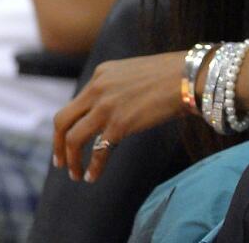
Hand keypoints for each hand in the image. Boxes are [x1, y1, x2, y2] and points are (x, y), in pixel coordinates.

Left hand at [52, 51, 185, 183]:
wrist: (190, 76)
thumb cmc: (172, 74)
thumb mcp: (134, 73)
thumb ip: (117, 87)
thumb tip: (112, 109)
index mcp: (101, 74)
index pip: (75, 103)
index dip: (70, 125)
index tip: (69, 140)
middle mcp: (97, 89)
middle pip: (62, 121)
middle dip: (57, 144)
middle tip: (60, 161)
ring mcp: (106, 107)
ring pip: (73, 139)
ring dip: (71, 160)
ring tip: (75, 174)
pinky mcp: (120, 124)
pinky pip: (98, 151)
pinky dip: (93, 167)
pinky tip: (93, 176)